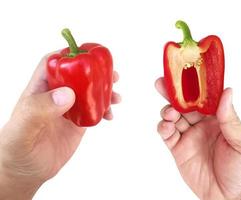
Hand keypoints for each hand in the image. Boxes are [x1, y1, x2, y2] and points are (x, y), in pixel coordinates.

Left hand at [0, 54, 120, 199]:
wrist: (25, 171)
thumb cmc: (15, 149)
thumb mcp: (23, 129)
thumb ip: (40, 110)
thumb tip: (68, 94)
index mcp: (40, 89)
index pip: (54, 64)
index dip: (71, 55)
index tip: (90, 56)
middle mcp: (56, 96)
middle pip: (78, 76)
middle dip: (97, 73)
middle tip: (113, 76)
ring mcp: (68, 109)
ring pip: (90, 92)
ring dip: (105, 91)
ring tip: (116, 97)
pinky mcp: (78, 122)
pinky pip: (94, 111)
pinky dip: (105, 110)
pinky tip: (109, 115)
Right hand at [155, 77, 240, 199]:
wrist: (228, 197)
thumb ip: (231, 118)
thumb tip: (227, 92)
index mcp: (217, 119)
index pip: (202, 98)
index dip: (192, 86)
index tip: (182, 75)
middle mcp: (201, 124)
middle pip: (183, 104)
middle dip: (172, 94)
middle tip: (161, 84)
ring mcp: (188, 136)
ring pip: (172, 117)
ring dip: (167, 111)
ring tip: (169, 113)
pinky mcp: (177, 148)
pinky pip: (167, 134)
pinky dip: (163, 128)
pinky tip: (166, 127)